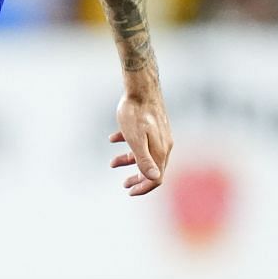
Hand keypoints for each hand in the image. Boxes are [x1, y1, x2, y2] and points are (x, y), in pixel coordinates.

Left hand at [111, 82, 173, 196]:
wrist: (141, 86)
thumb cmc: (136, 114)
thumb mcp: (136, 140)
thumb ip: (144, 160)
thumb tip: (154, 179)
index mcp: (161, 151)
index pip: (156, 178)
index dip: (144, 188)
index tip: (129, 192)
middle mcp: (164, 145)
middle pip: (153, 168)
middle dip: (138, 179)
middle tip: (124, 185)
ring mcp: (159, 135)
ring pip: (146, 154)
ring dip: (129, 161)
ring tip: (113, 163)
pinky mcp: (153, 126)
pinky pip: (141, 139)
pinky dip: (127, 143)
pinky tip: (113, 138)